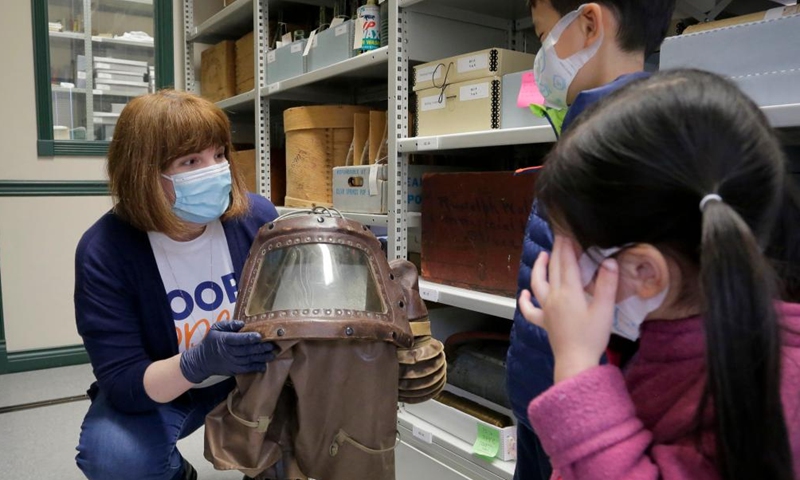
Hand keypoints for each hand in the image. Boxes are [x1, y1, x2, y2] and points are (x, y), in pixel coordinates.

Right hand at [179, 320, 275, 383]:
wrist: (201, 361)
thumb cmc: (210, 342)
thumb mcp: (215, 329)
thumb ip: (229, 324)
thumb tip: (242, 323)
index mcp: (225, 340)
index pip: (239, 339)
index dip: (249, 338)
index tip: (260, 336)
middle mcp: (229, 352)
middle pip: (247, 350)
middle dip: (260, 348)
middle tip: (272, 345)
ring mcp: (232, 362)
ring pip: (249, 360)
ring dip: (262, 358)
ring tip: (272, 354)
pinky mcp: (234, 370)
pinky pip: (247, 369)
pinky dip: (256, 367)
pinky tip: (264, 365)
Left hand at [518, 235, 618, 382]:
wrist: (575, 361)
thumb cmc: (592, 336)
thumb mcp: (605, 309)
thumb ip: (607, 284)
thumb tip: (609, 261)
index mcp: (569, 291)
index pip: (567, 262)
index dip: (567, 246)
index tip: (567, 231)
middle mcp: (554, 297)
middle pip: (554, 269)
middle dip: (557, 251)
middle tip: (560, 237)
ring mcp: (545, 309)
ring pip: (537, 284)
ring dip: (539, 268)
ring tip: (543, 256)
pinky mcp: (543, 322)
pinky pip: (529, 310)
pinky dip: (524, 300)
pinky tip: (524, 293)